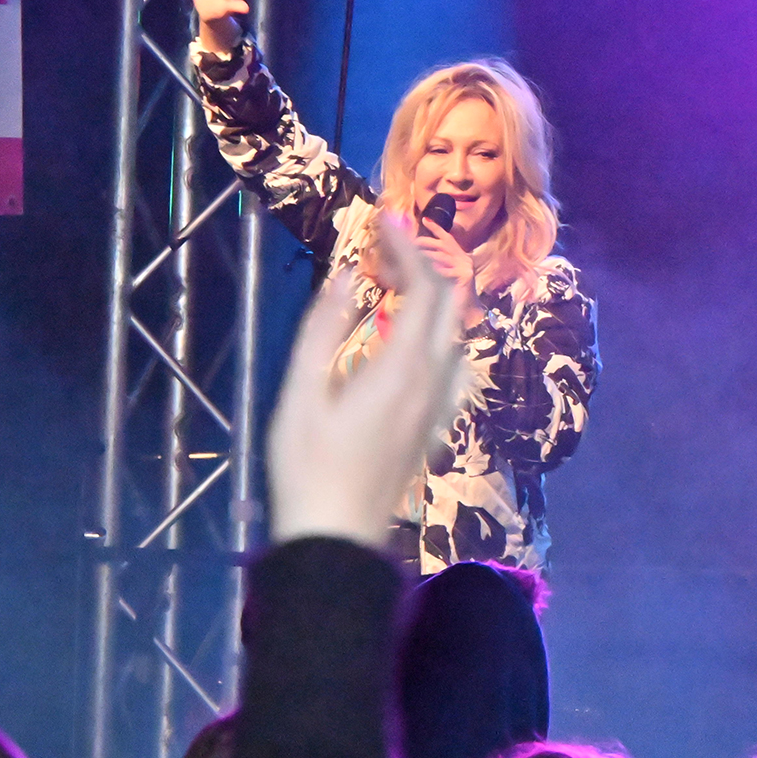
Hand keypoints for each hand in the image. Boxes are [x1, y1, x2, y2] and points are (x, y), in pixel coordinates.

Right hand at [266, 212, 460, 548]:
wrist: (337, 541)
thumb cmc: (307, 469)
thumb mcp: (301, 395)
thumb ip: (324, 330)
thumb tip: (344, 275)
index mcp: (404, 369)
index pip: (427, 288)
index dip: (411, 246)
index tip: (387, 216)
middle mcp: (434, 382)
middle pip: (449, 306)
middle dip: (423, 264)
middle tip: (383, 244)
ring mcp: (440, 406)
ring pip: (455, 334)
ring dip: (432, 298)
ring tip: (391, 281)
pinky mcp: (434, 425)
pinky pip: (451, 363)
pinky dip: (435, 332)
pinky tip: (406, 336)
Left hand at [415, 220, 480, 328]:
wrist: (468, 311)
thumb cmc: (452, 294)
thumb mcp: (442, 274)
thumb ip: (434, 263)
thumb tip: (416, 254)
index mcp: (459, 255)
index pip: (447, 238)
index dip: (436, 228)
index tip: (425, 220)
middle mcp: (464, 258)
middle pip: (442, 244)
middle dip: (424, 243)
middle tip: (411, 244)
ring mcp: (466, 266)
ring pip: (441, 256)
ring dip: (424, 257)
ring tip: (412, 260)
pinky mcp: (465, 275)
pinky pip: (445, 270)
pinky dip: (434, 271)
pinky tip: (425, 274)